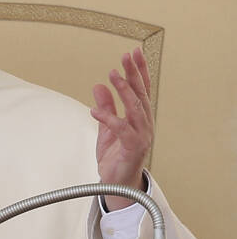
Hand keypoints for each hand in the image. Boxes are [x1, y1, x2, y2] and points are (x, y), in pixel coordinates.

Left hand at [90, 48, 152, 210]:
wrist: (117, 185)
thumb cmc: (116, 157)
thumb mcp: (106, 128)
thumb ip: (106, 107)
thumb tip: (99, 86)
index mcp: (139, 118)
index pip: (141, 89)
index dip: (138, 71)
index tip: (134, 53)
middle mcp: (144, 124)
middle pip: (141, 94)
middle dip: (134, 74)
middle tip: (127, 56)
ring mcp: (141, 136)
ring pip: (135, 109)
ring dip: (124, 91)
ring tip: (113, 75)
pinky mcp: (132, 148)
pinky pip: (122, 131)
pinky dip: (109, 119)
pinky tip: (95, 110)